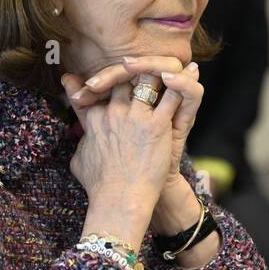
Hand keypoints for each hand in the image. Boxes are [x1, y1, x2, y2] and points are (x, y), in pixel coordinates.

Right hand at [62, 69, 178, 221]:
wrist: (119, 202)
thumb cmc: (100, 188)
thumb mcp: (78, 162)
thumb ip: (80, 144)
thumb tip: (80, 141)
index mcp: (94, 119)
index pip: (95, 88)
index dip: (101, 79)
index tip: (108, 73)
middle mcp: (113, 112)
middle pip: (124, 76)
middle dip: (137, 69)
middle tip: (150, 67)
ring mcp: (134, 117)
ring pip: (148, 78)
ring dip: (160, 71)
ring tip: (171, 67)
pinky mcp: (156, 126)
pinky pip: (172, 95)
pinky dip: (182, 84)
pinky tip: (190, 76)